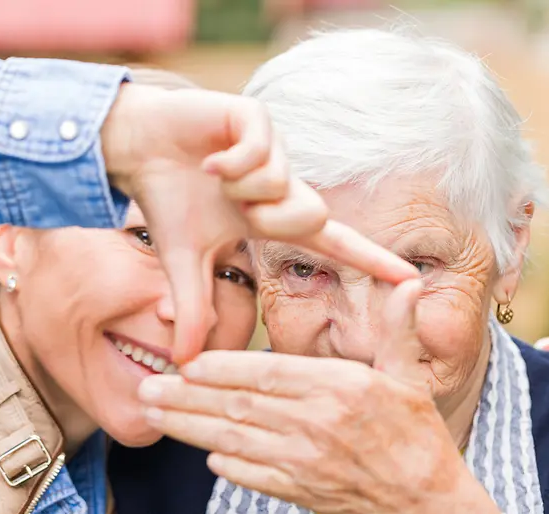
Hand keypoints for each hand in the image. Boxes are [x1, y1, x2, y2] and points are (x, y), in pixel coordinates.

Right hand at [101, 83, 417, 362]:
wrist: (137, 146)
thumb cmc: (168, 199)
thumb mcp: (183, 262)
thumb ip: (195, 308)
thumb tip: (184, 361)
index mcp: (275, 218)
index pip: (334, 244)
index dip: (371, 260)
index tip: (411, 278)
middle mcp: (284, 184)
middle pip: (314, 215)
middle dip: (269, 221)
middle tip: (235, 211)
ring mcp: (274, 149)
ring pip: (285, 184)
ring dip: (242, 190)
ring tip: (214, 177)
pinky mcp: (256, 118)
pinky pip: (261, 153)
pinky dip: (229, 165)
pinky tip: (209, 160)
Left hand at [137, 280, 504, 513]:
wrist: (424, 499)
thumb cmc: (415, 432)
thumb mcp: (409, 374)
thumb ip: (398, 329)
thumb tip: (407, 285)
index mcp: (339, 389)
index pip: (268, 374)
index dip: (222, 368)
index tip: (188, 362)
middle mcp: (315, 424)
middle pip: (238, 407)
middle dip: (186, 397)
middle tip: (147, 387)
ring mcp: (305, 462)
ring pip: (234, 441)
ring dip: (189, 428)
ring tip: (154, 415)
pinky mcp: (301, 492)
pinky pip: (252, 477)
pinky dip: (225, 465)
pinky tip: (202, 453)